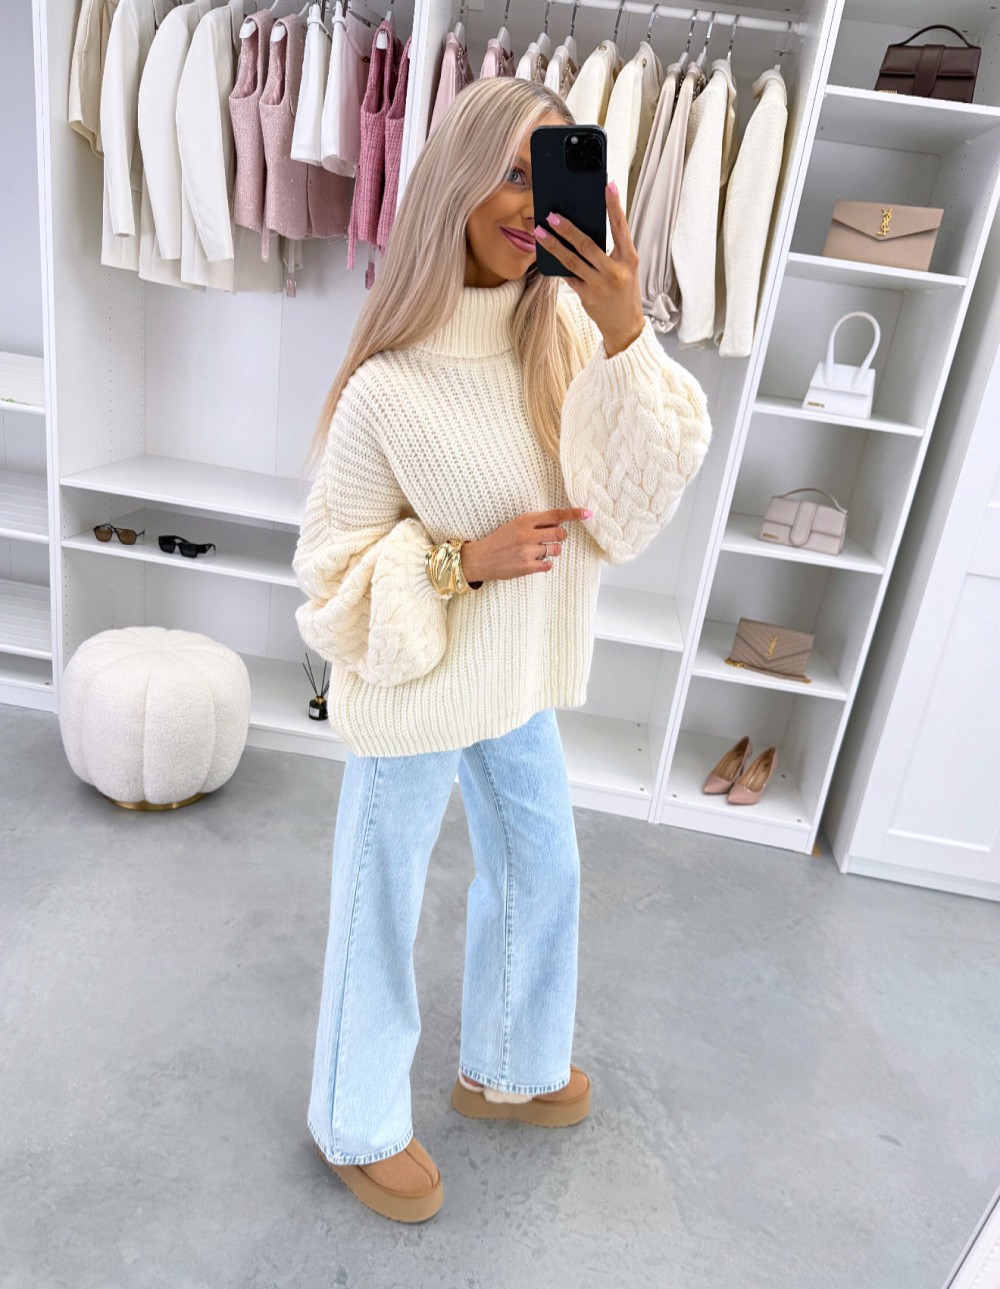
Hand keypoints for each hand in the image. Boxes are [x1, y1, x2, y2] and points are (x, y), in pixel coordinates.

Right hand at [460, 508, 591, 583]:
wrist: (480, 558)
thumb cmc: (499, 540)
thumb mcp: (515, 525)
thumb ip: (535, 523)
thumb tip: (559, 524)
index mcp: (525, 520)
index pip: (555, 515)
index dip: (574, 514)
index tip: (588, 513)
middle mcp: (527, 534)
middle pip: (560, 534)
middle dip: (560, 537)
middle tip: (551, 539)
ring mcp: (528, 551)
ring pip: (556, 550)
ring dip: (552, 551)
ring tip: (538, 552)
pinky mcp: (527, 567)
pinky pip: (549, 565)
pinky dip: (546, 564)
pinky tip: (535, 562)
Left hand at [534, 181, 644, 356]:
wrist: (625, 326)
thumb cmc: (624, 291)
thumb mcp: (625, 268)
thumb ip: (611, 250)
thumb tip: (585, 228)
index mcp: (628, 259)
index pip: (621, 227)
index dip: (614, 205)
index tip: (608, 185)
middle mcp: (615, 271)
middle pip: (588, 245)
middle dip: (568, 228)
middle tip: (552, 215)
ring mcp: (599, 285)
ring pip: (572, 260)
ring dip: (554, 245)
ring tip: (540, 232)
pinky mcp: (587, 296)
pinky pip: (568, 276)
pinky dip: (557, 265)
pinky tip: (546, 254)